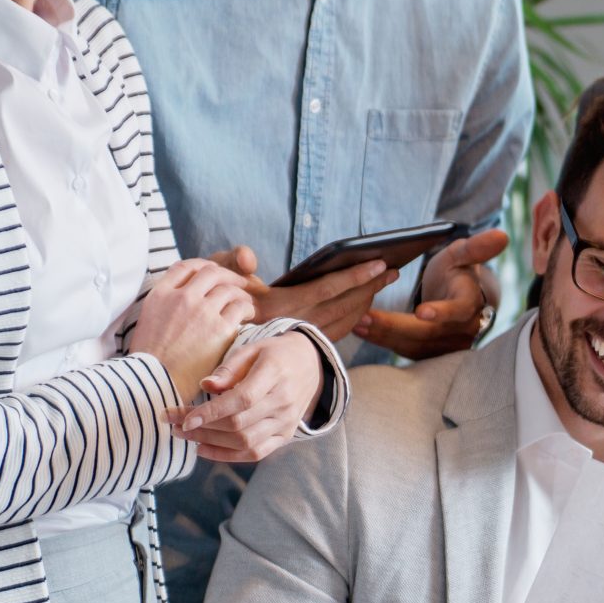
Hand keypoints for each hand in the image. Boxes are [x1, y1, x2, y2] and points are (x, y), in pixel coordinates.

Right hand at [128, 258, 252, 400]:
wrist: (156, 383)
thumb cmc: (151, 362)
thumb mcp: (147, 323)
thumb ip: (165, 306)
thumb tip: (183, 300)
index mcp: (160, 295)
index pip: (185, 267)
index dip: (203, 267)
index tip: (212, 274)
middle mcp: (181, 298)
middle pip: (211, 272)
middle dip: (227, 275)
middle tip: (238, 283)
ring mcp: (201, 311)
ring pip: (229, 288)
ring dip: (240, 293)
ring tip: (245, 303)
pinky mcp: (220, 329)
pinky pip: (241, 308)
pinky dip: (247, 309)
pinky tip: (248, 317)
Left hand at [167, 332, 323, 462]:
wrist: (311, 365)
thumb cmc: (274, 354)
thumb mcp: (252, 349)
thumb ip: (229, 368)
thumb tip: (205, 386)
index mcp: (274, 375)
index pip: (241, 400)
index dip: (210, 412)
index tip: (182, 418)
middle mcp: (283, 402)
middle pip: (238, 424)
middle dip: (201, 428)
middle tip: (173, 424)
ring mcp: (286, 422)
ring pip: (244, 441)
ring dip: (209, 442)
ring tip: (184, 435)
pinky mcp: (285, 435)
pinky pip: (255, 452)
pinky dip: (227, 455)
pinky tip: (204, 449)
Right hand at [210, 245, 398, 342]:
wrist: (210, 343)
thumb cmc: (217, 301)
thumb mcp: (218, 277)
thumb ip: (233, 260)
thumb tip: (248, 256)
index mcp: (281, 305)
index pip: (328, 288)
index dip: (356, 276)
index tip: (380, 262)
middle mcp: (295, 324)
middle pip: (344, 304)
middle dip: (371, 286)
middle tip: (393, 269)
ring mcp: (301, 338)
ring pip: (345, 320)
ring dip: (366, 300)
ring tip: (383, 281)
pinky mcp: (303, 346)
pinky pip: (337, 331)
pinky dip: (354, 317)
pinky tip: (364, 303)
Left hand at [355, 229, 508, 358]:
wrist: (457, 300)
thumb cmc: (456, 273)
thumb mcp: (463, 256)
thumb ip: (476, 248)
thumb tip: (501, 235)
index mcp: (469, 305)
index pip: (457, 311)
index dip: (441, 312)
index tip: (421, 311)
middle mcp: (460, 331)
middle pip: (426, 332)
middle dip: (393, 326)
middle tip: (364, 315)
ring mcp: (445, 347)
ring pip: (412, 344)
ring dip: (382, 335)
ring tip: (356, 322)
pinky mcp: (429, 355)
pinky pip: (404, 351)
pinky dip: (381, 340)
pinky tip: (361, 330)